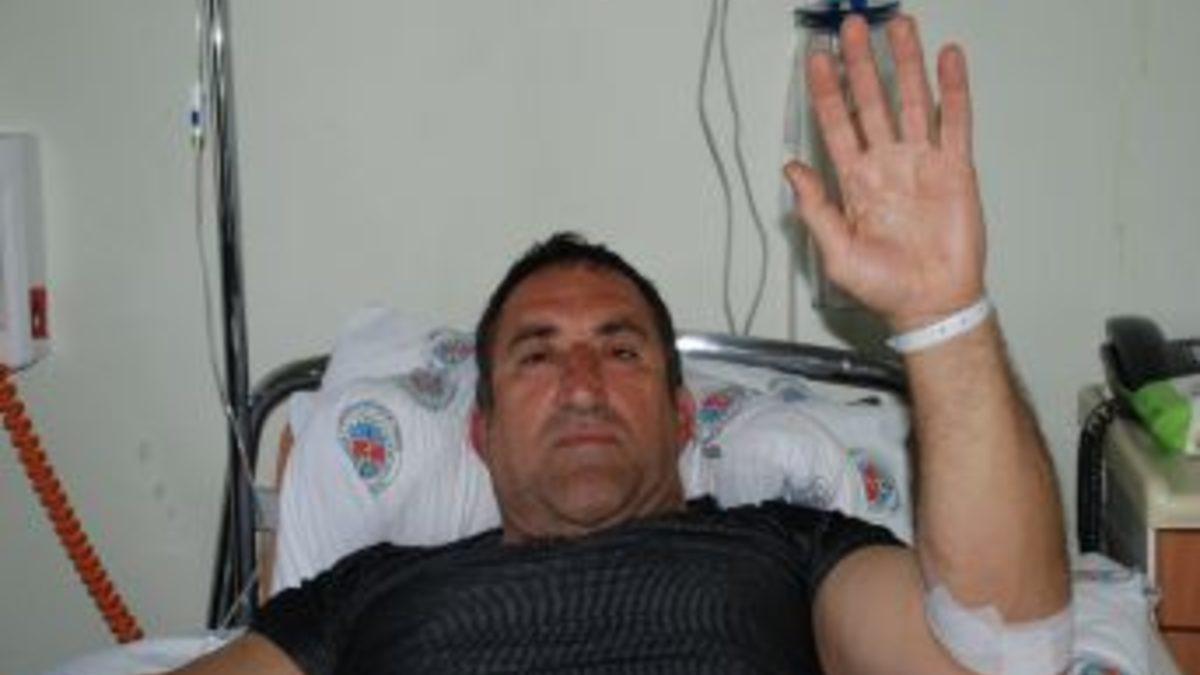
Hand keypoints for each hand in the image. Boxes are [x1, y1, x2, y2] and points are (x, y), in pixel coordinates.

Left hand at [784, 15, 985, 331]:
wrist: (931, 303)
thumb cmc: (885, 286)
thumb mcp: (836, 251)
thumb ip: (815, 208)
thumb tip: (791, 169)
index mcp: (856, 181)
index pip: (838, 124)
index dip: (827, 92)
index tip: (817, 60)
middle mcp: (887, 164)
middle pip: (873, 101)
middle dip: (861, 64)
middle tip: (852, 28)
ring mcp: (922, 162)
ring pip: (913, 100)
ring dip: (905, 63)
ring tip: (899, 26)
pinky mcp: (955, 169)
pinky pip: (955, 121)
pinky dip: (953, 89)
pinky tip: (948, 59)